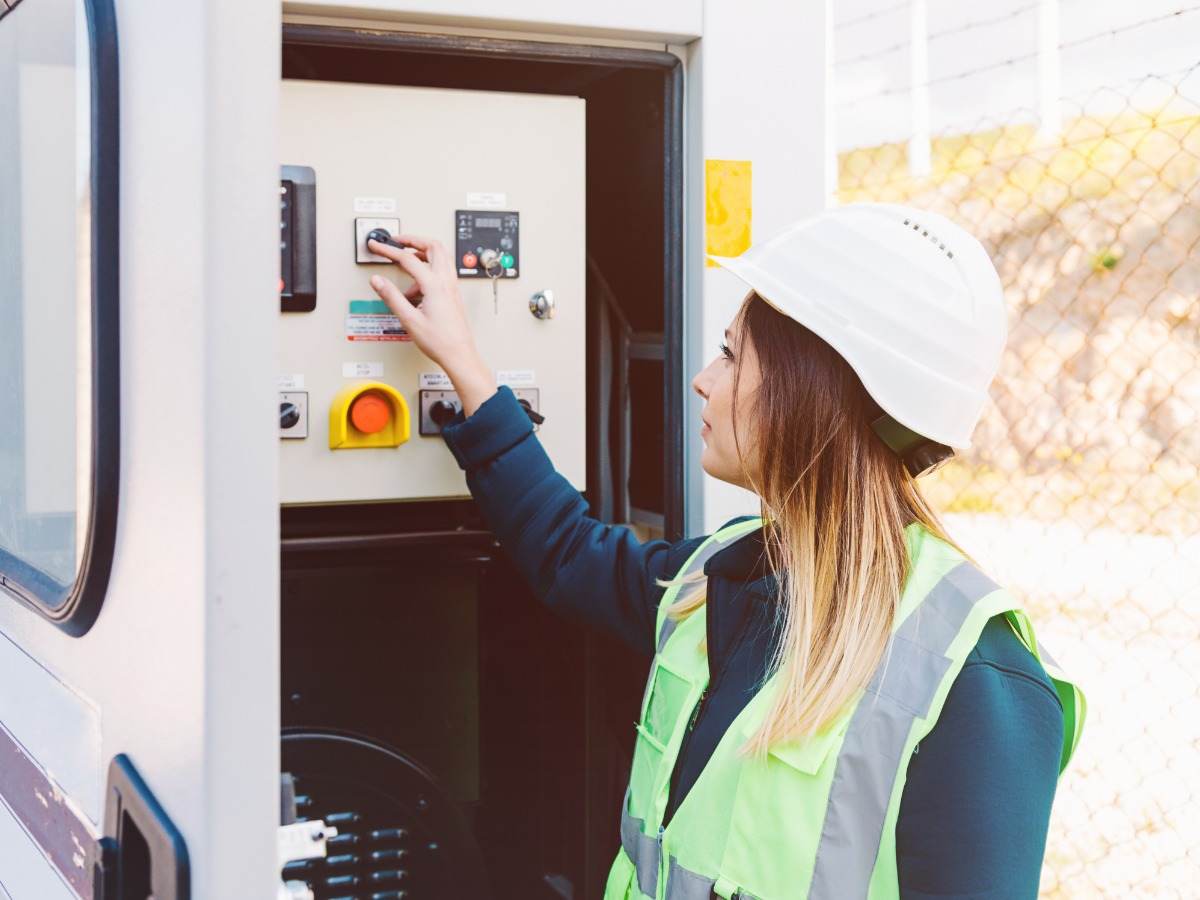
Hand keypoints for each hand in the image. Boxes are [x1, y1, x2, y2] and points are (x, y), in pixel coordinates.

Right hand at [367, 235, 496, 414]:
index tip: (377, 246)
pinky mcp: (453, 293)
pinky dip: (429, 269)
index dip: (388, 250)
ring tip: (406, 262)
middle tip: (396, 241)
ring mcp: (452, 286)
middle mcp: (446, 282)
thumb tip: (378, 281)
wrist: (459, 354)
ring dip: (423, 252)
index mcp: (434, 285)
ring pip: (441, 256)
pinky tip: (416, 287)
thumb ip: (392, 297)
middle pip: (432, 246)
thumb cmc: (440, 341)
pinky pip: (442, 271)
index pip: (407, 258)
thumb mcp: (409, 319)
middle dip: (413, 239)